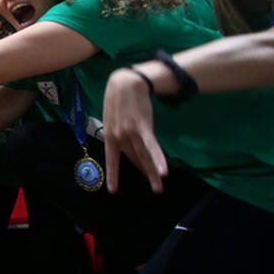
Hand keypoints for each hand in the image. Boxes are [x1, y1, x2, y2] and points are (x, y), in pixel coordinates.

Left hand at [102, 68, 167, 193]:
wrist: (125, 83)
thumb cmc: (118, 100)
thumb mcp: (111, 118)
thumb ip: (117, 132)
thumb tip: (124, 144)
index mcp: (110, 136)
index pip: (112, 159)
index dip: (113, 175)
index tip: (113, 190)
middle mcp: (119, 137)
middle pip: (135, 159)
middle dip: (145, 173)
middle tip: (155, 188)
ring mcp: (131, 133)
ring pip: (143, 157)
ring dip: (152, 173)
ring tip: (158, 188)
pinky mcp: (143, 127)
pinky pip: (152, 147)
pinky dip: (158, 159)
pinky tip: (164, 171)